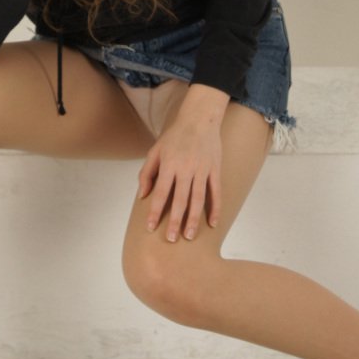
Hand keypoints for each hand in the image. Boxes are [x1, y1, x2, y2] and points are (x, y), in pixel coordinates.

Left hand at [138, 117, 221, 241]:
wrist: (199, 119)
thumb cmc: (174, 136)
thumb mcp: (155, 150)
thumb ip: (147, 173)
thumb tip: (142, 195)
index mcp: (169, 164)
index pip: (161, 193)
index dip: (154, 211)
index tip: (150, 227)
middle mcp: (186, 168)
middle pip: (180, 200)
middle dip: (175, 221)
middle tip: (171, 239)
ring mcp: (202, 169)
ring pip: (198, 199)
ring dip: (194, 219)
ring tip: (190, 236)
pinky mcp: (215, 169)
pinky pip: (216, 192)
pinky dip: (215, 208)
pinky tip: (212, 223)